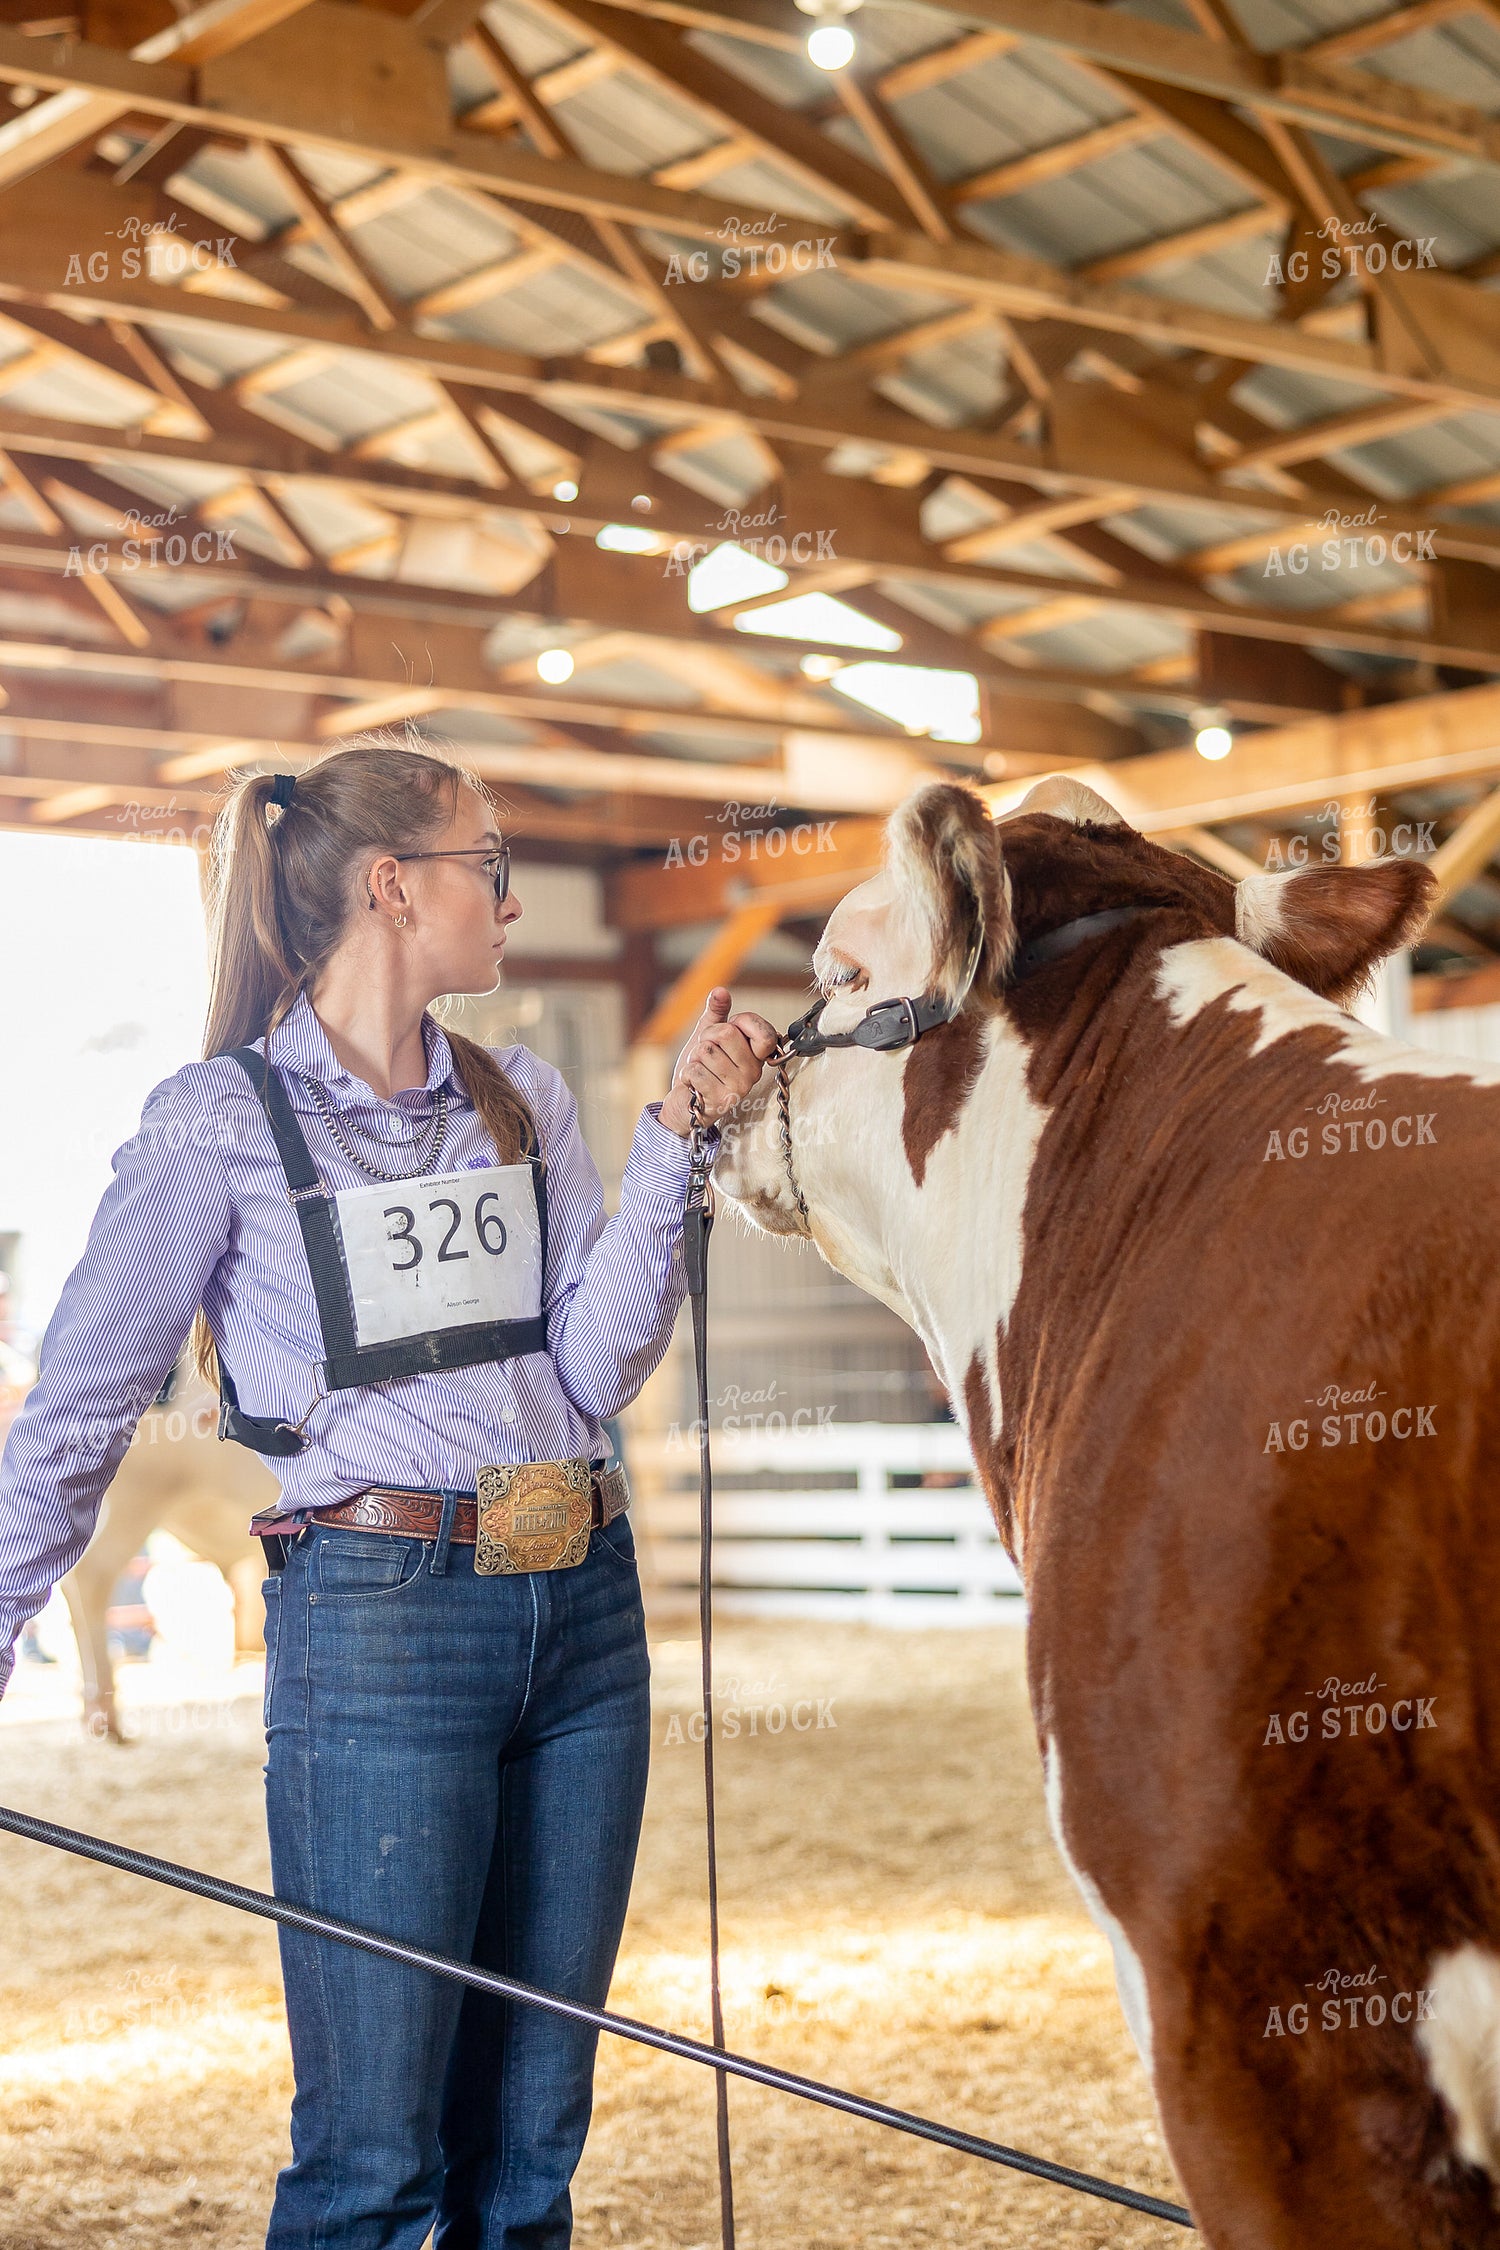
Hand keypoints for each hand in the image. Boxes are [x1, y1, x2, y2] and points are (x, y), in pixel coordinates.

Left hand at [657, 988, 780, 1136]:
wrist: (685, 1104)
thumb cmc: (701, 1069)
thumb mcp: (708, 1036)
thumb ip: (717, 1013)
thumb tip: (720, 991)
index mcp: (757, 1056)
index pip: (763, 1030)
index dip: (740, 1022)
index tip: (729, 1032)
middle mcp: (753, 1072)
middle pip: (726, 1033)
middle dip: (705, 1038)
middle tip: (705, 1055)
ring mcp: (738, 1088)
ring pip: (706, 1051)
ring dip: (694, 1059)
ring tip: (700, 1071)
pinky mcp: (720, 1101)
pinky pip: (695, 1070)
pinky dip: (686, 1074)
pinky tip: (693, 1085)